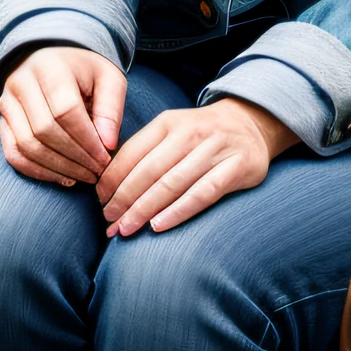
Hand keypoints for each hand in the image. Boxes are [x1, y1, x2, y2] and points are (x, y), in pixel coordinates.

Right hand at [0, 46, 127, 185]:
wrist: (50, 57)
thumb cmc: (85, 71)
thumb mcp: (108, 78)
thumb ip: (111, 109)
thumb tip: (108, 145)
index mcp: (51, 67)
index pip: (65, 111)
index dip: (87, 140)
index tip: (105, 158)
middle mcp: (22, 83)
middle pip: (44, 131)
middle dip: (74, 158)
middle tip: (97, 171)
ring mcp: (7, 102)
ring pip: (27, 146)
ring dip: (57, 168)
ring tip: (83, 176)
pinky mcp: (2, 120)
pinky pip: (13, 153)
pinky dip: (36, 171)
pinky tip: (62, 177)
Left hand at [97, 98, 298, 236]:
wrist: (252, 124)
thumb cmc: (202, 135)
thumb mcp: (173, 131)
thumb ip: (145, 151)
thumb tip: (108, 184)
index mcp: (168, 122)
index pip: (132, 152)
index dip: (112, 178)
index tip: (99, 201)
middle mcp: (190, 132)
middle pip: (149, 170)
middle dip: (123, 199)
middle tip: (108, 222)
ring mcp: (215, 149)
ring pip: (172, 184)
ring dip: (144, 209)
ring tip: (126, 228)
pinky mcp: (237, 167)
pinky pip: (202, 193)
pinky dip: (178, 211)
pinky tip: (158, 225)